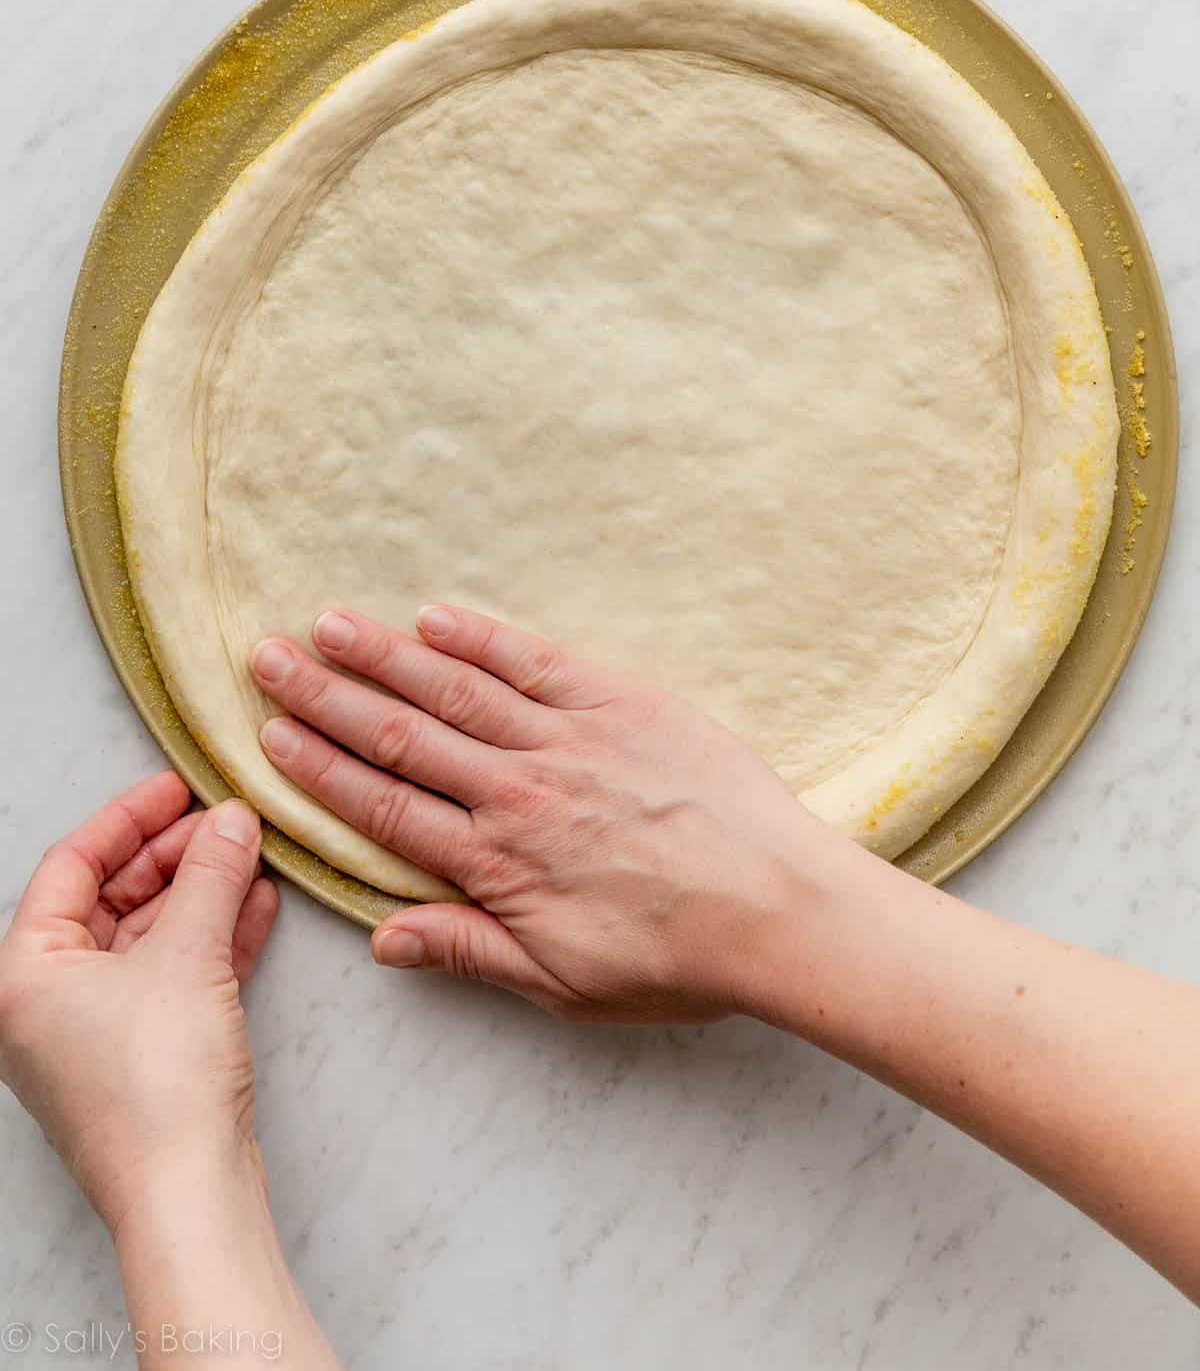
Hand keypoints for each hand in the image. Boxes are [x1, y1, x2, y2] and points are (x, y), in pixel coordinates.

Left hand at [0, 773, 277, 1232]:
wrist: (187, 1194)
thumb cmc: (157, 1086)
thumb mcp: (188, 955)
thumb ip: (211, 876)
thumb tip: (232, 818)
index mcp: (24, 972)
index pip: (70, 865)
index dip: (128, 816)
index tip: (178, 786)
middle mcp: (45, 1000)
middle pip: (109, 898)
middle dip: (173, 856)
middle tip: (226, 820)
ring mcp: (92, 1032)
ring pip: (146, 937)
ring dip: (200, 894)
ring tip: (251, 854)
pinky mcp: (139, 1057)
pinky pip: (171, 976)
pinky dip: (211, 939)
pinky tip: (257, 906)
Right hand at [251, 606, 850, 1021]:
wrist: (778, 909)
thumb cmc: (676, 958)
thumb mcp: (562, 982)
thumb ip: (467, 951)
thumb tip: (383, 938)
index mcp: (499, 864)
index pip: (386, 808)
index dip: (322, 770)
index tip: (271, 738)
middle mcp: (518, 792)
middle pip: (402, 736)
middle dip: (328, 697)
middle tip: (268, 659)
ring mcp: (568, 741)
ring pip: (457, 689)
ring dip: (386, 655)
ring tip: (330, 624)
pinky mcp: (622, 703)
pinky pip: (537, 662)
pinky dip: (484, 637)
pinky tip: (436, 615)